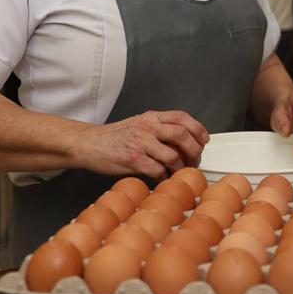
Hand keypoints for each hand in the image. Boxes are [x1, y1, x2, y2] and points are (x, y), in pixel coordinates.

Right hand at [75, 111, 208, 179]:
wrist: (89, 144)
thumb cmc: (114, 137)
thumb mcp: (139, 124)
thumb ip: (159, 128)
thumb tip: (185, 140)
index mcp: (151, 117)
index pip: (182, 118)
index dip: (198, 129)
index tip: (203, 140)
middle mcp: (147, 127)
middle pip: (182, 135)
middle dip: (194, 150)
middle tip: (195, 160)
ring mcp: (140, 143)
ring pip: (172, 155)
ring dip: (180, 167)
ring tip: (178, 171)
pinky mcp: (132, 159)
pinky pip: (157, 170)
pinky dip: (164, 176)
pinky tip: (161, 176)